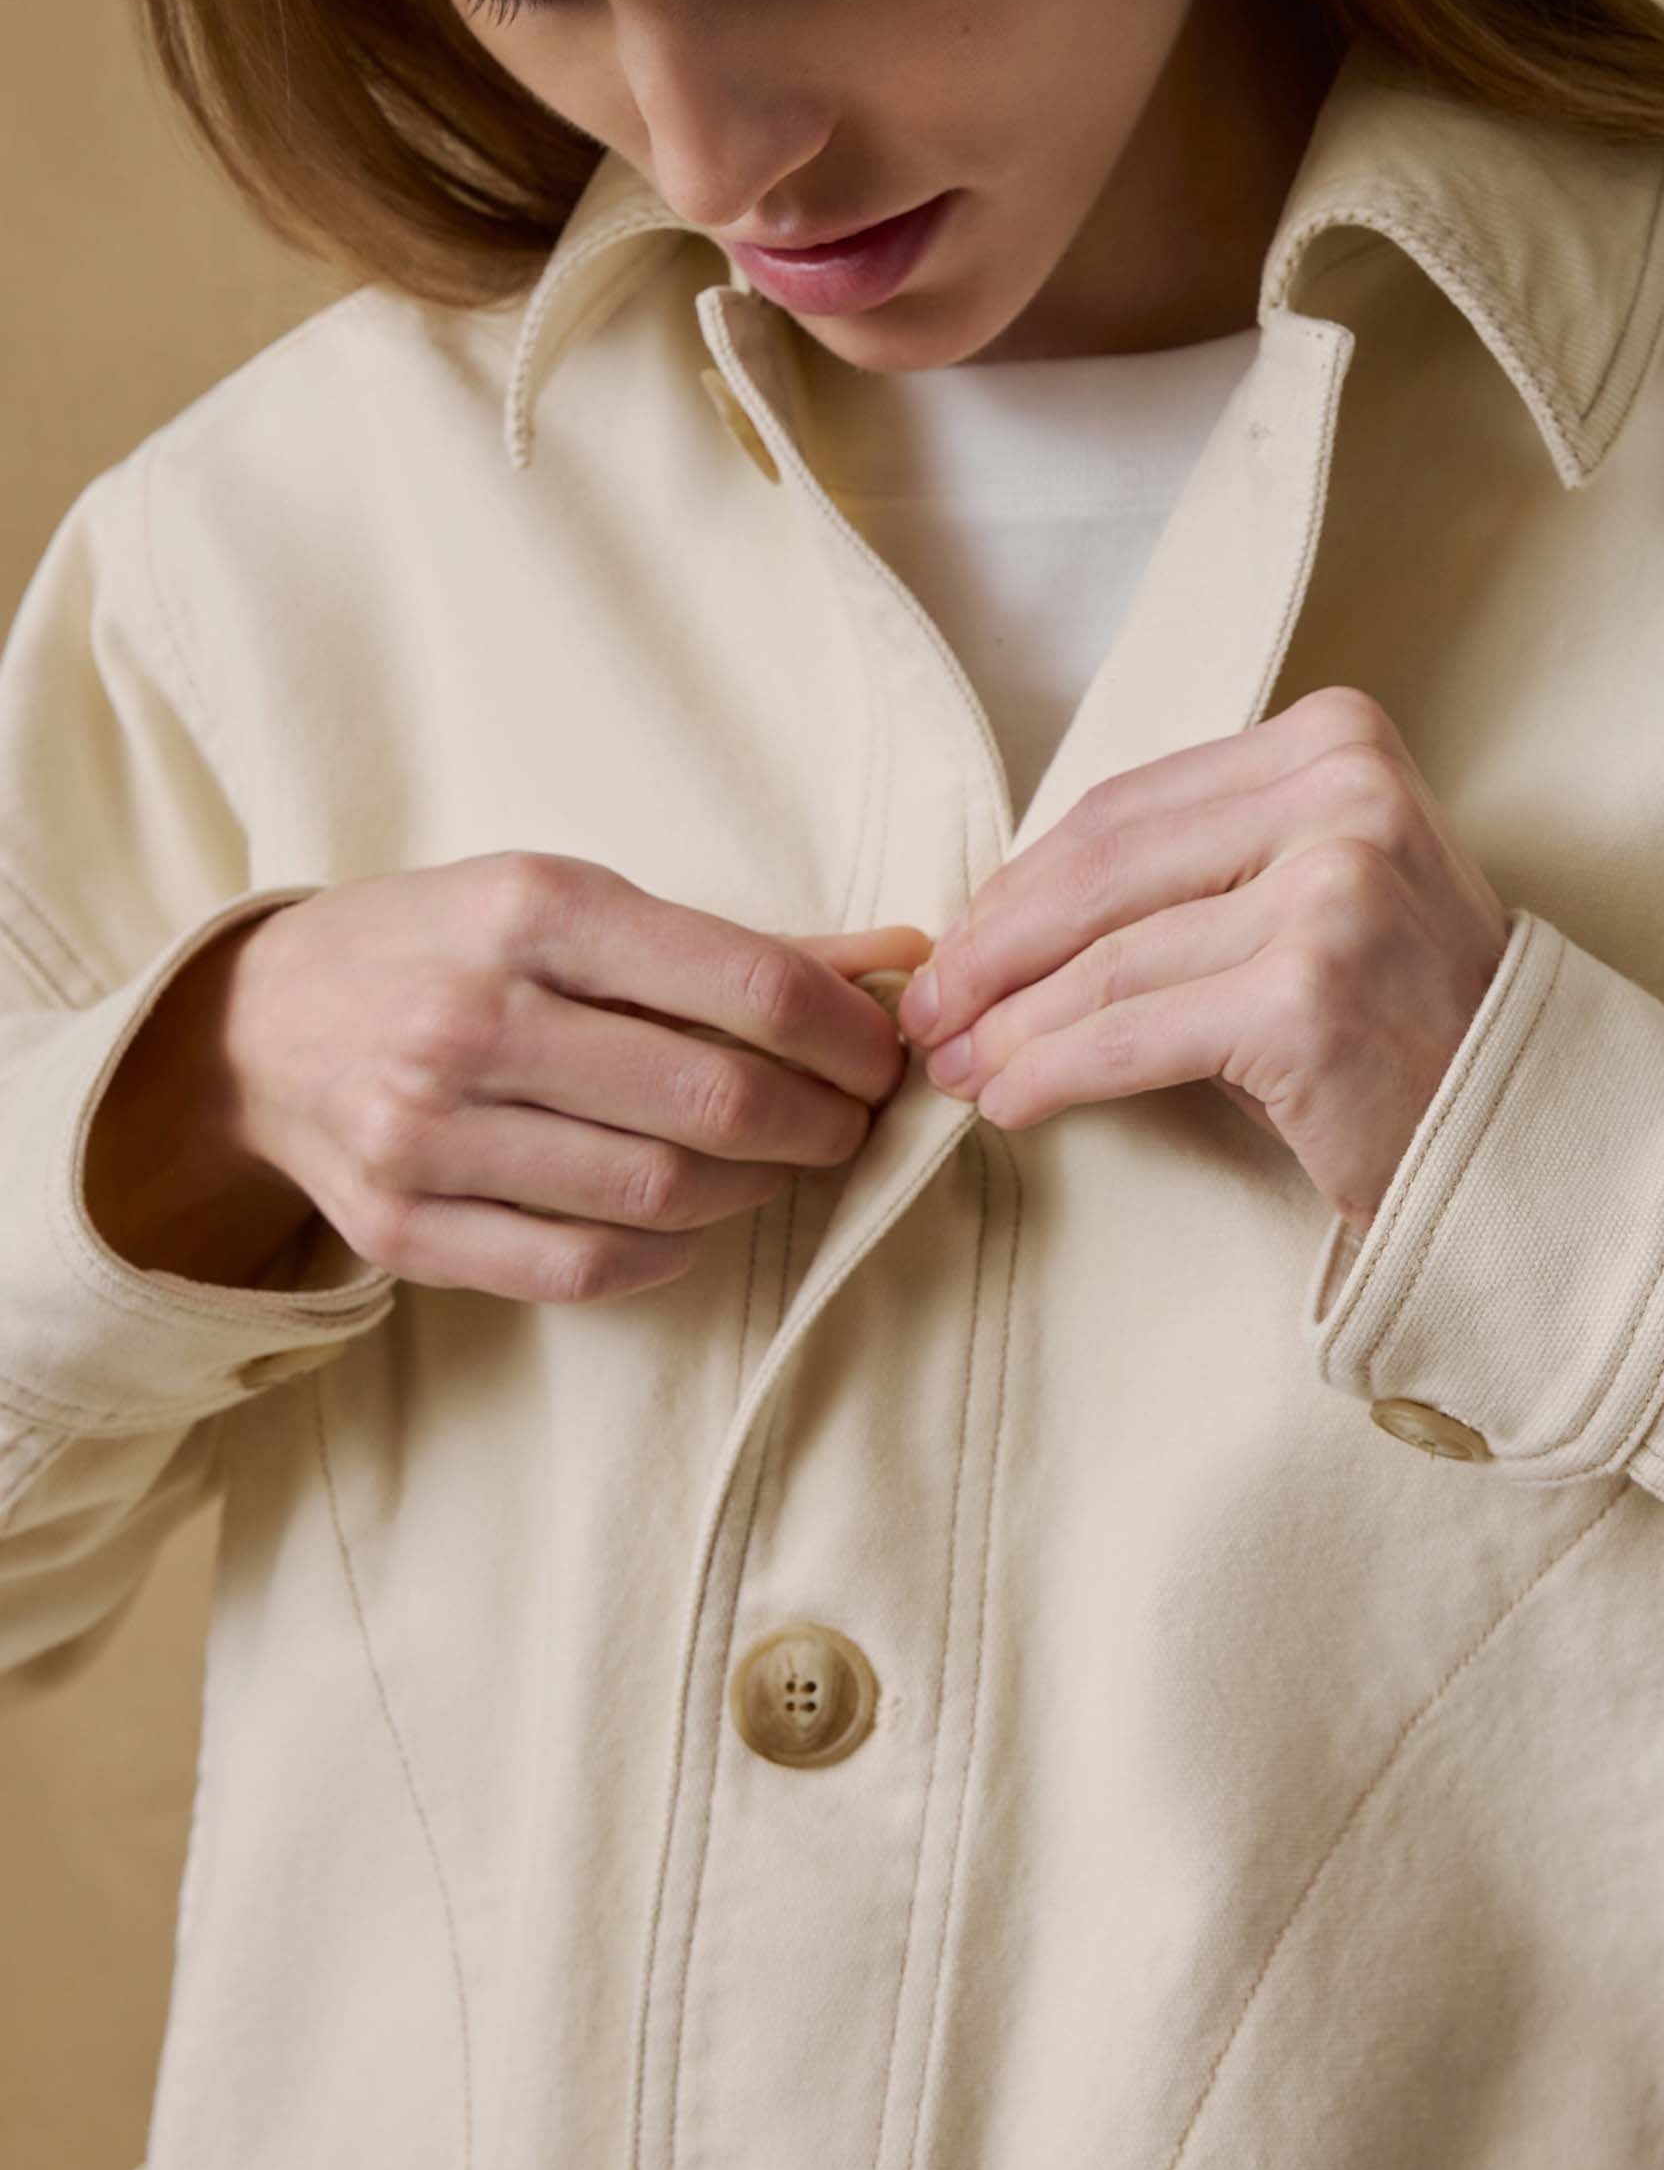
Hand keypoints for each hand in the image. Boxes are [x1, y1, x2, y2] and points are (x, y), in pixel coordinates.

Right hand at [206, 851, 929, 1303]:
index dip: (849, 1038)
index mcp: (534, 911)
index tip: (883, 1059)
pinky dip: (666, 1251)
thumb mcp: (572, 903)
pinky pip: (583, 1266)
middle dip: (821, 1125)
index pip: (749, 988)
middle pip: (717, 1103)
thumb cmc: (448, 949)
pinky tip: (687, 1217)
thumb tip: (900, 958)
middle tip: (847, 1125)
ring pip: (660, 1195)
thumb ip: (733, 946)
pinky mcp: (401, 1228)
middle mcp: (475, 1019)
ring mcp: (428, 1131)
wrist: (256, 1027)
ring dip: (754, 1190)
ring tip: (772, 1165)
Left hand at [893, 687, 1511, 1237]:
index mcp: (1336, 739)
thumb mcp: (1318, 889)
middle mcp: (1342, 795)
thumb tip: (1004, 906)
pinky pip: (1130, 1035)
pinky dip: (1050, 1073)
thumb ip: (1200, 864)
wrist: (1527, 1127)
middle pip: (1102, 870)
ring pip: (1106, 959)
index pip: (1128, 805)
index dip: (1024, 881)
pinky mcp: (1306, 996)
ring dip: (1007, 1022)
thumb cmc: (1408, 1019)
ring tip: (955, 1066)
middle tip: (928, 1010)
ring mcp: (1331, 891)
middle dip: (993, 948)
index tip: (962, 944)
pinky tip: (1007, 1103)